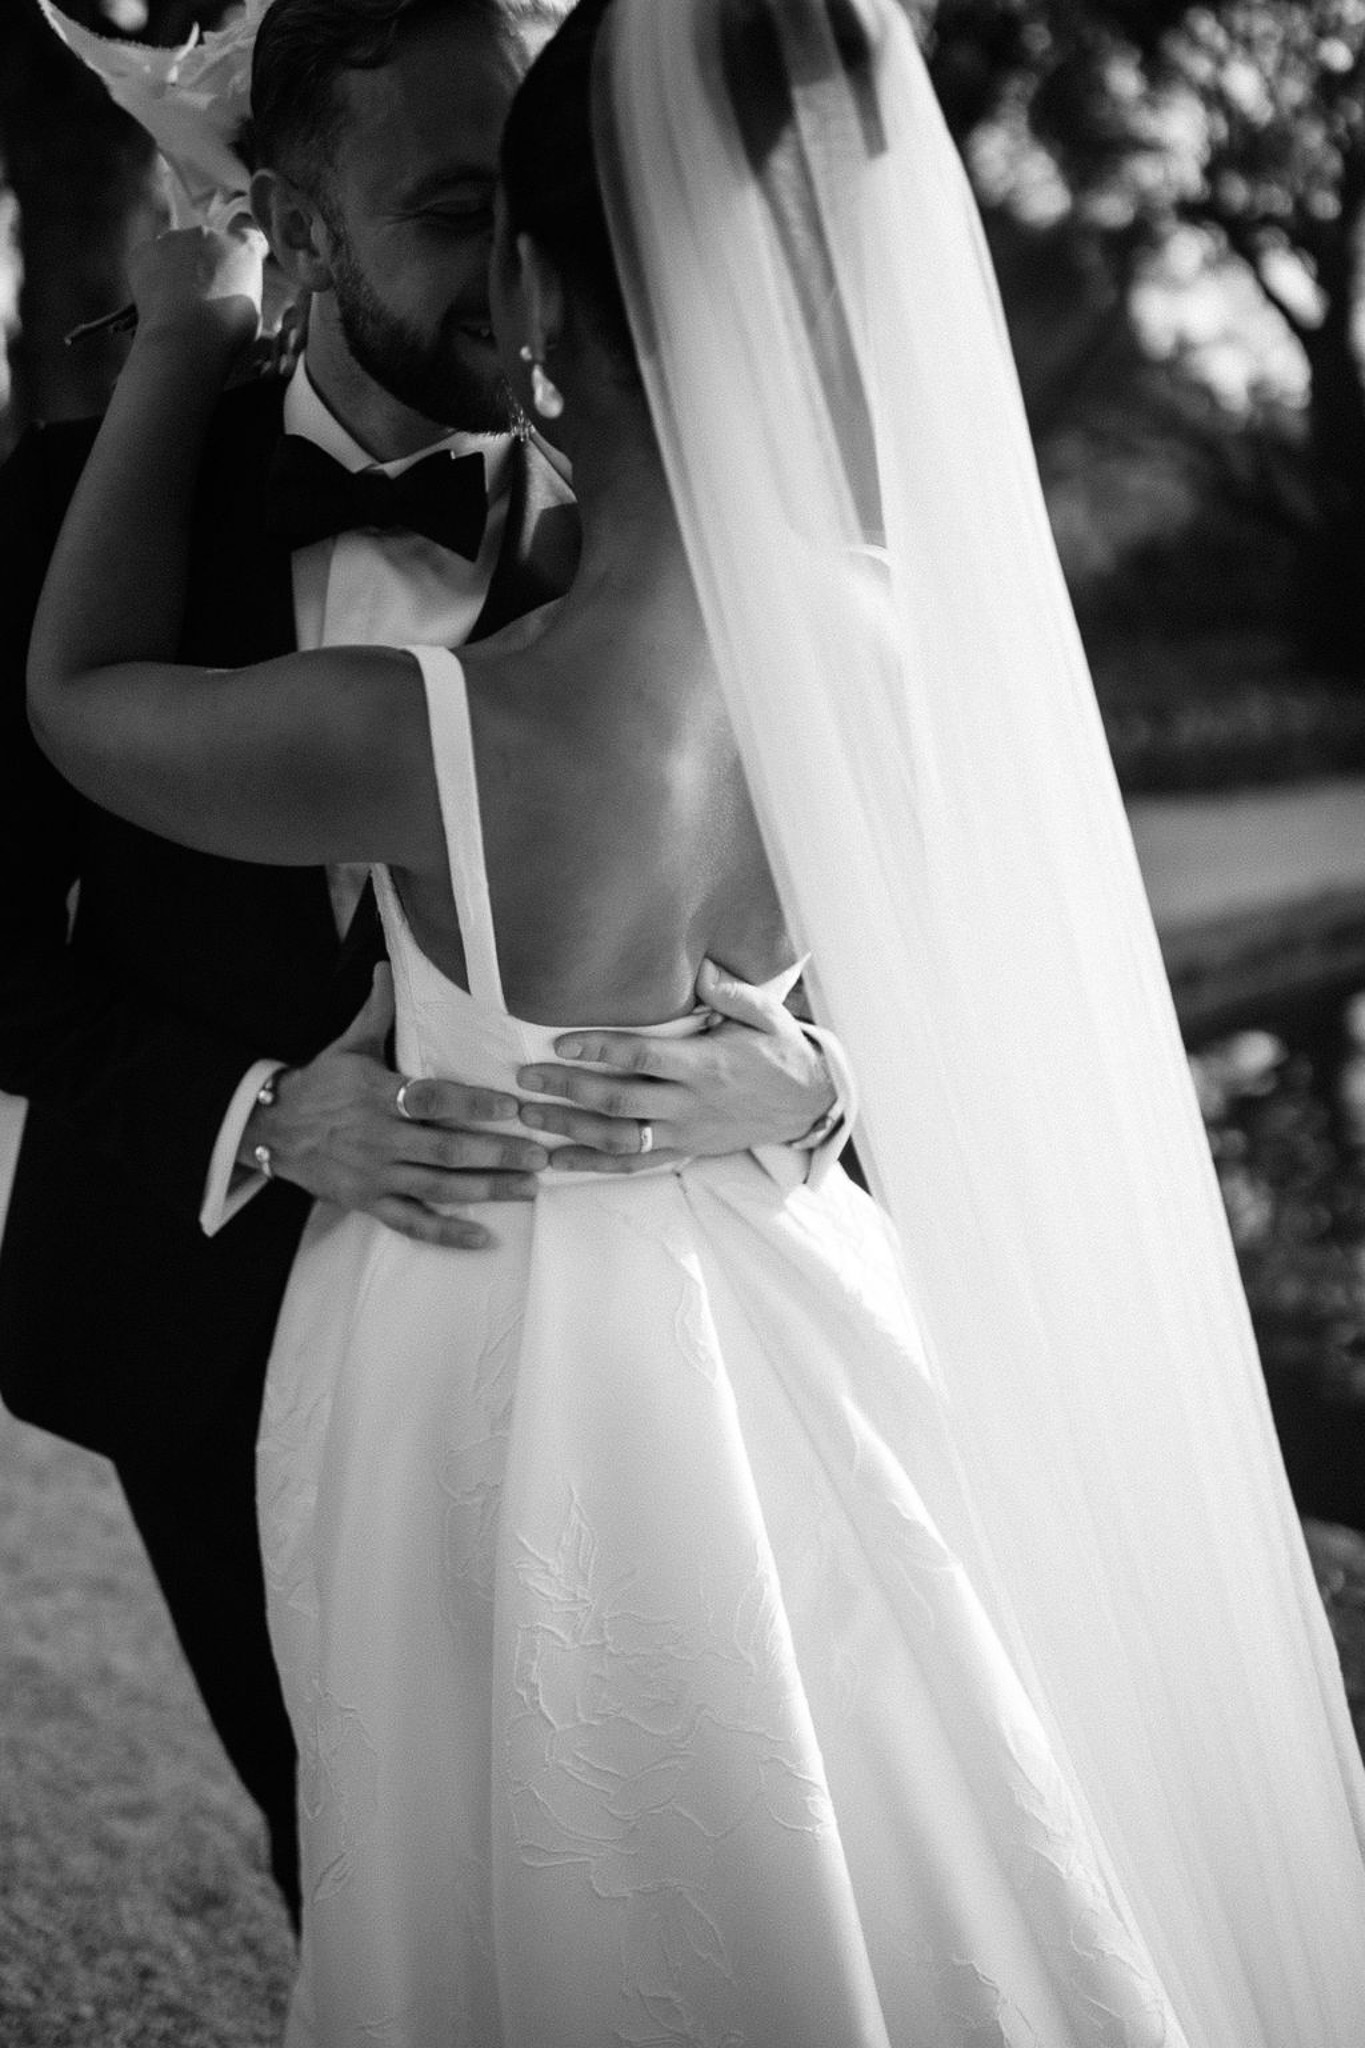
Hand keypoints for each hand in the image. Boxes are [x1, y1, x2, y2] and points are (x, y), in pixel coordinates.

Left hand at [127, 224, 263, 353]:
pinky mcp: (145, 250)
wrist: (185, 337)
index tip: (237, 267)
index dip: (242, 250)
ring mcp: (174, 239)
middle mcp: (209, 234)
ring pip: (176, 249)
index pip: (248, 232)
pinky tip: (157, 298)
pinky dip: (150, 273)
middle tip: (203, 295)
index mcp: (242, 247)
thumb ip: (243, 288)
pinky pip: (148, 258)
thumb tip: (234, 289)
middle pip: (207, 242)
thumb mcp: (251, 310)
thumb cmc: (227, 332)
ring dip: (178, 267)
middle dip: (206, 262)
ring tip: (177, 302)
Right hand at [242, 967, 548, 1247]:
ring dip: (487, 1189)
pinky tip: (483, 1236)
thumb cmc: (320, 1084)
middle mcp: (379, 1138)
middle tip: (541, 1154)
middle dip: (498, 1153)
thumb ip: (377, 1010)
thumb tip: (386, 964)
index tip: (513, 1106)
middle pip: (446, 1148)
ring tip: (529, 1188)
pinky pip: (411, 1223)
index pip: (433, 1099)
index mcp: (378, 1095)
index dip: (474, 1104)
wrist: (271, 1129)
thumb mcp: (349, 1044)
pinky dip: (446, 1234)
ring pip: (439, 1187)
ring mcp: (375, 1174)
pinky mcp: (369, 1202)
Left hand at [514, 957, 836, 1173]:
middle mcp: (691, 1103)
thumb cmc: (780, 1052)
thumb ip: (730, 992)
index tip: (560, 1042)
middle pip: (619, 1100)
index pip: (643, 1056)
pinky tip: (556, 1161)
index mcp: (706, 1064)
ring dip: (570, 1129)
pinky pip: (632, 1166)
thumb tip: (699, 966)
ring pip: (619, 1138)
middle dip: (568, 1090)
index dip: (600, 1050)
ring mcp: (685, 1132)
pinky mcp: (684, 1152)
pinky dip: (592, 1166)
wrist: (809, 1103)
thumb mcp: (766, 1015)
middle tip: (524, 1079)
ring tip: (528, 1116)